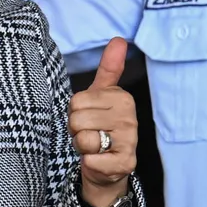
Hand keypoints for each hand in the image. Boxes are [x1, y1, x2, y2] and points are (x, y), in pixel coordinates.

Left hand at [69, 37, 137, 206]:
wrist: (107, 167)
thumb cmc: (100, 127)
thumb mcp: (101, 95)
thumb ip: (109, 68)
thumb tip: (119, 39)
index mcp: (122, 97)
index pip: (77, 100)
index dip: (76, 112)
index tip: (89, 117)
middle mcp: (130, 118)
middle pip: (77, 119)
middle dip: (77, 130)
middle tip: (90, 133)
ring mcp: (130, 141)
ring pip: (83, 139)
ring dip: (82, 146)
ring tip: (94, 146)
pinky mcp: (125, 163)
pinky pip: (91, 159)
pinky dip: (89, 162)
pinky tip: (100, 160)